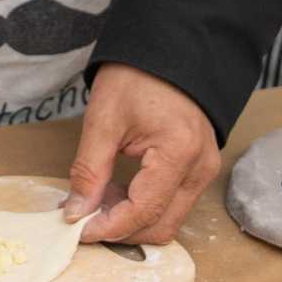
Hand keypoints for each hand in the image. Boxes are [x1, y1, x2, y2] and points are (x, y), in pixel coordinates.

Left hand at [61, 64, 221, 245]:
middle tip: (82, 219)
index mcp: (179, 152)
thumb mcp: (103, 120)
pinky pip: (173, 203)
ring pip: (168, 219)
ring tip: (95, 201)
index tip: (78, 230)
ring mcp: (204, 170)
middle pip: (161, 226)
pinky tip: (114, 192)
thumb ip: (88, 171)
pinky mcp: (199, 169)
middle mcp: (201, 168)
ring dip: (131, 220)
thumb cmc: (137, 76)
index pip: (144, 211)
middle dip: (120, 231)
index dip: (109, 228)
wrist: (166, 51)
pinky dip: (143, 207)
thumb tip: (76, 213)